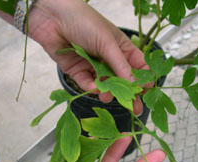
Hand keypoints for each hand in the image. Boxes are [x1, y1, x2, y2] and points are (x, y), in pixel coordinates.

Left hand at [27, 0, 147, 114]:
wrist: (52, 17)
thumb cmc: (84, 21)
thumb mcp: (107, 42)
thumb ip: (120, 65)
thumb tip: (135, 83)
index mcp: (120, 47)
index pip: (137, 65)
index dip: (142, 78)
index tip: (145, 91)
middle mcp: (108, 57)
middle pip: (122, 79)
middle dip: (128, 93)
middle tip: (134, 108)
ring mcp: (93, 65)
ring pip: (104, 84)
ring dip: (107, 91)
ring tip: (108, 97)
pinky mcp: (77, 70)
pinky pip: (86, 83)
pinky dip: (90, 86)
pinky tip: (92, 88)